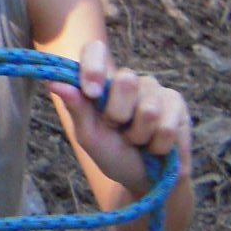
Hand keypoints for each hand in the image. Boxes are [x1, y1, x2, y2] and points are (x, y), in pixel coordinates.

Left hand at [52, 40, 192, 194]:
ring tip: (139, 141)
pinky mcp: (177, 103)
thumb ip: (76, 108)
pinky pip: (167, 126)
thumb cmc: (113, 155)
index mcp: (102, 82)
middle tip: (119, 130)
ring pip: (148, 109)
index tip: (92, 92)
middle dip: (118, 116)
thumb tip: (53, 81)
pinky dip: (158, 146)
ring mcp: (155, 89)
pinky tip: (157, 146)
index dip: (94, 66)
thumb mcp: (90, 136)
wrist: (144, 180)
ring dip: (139, 136)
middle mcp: (129, 80)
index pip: (95, 50)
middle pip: (125, 80)